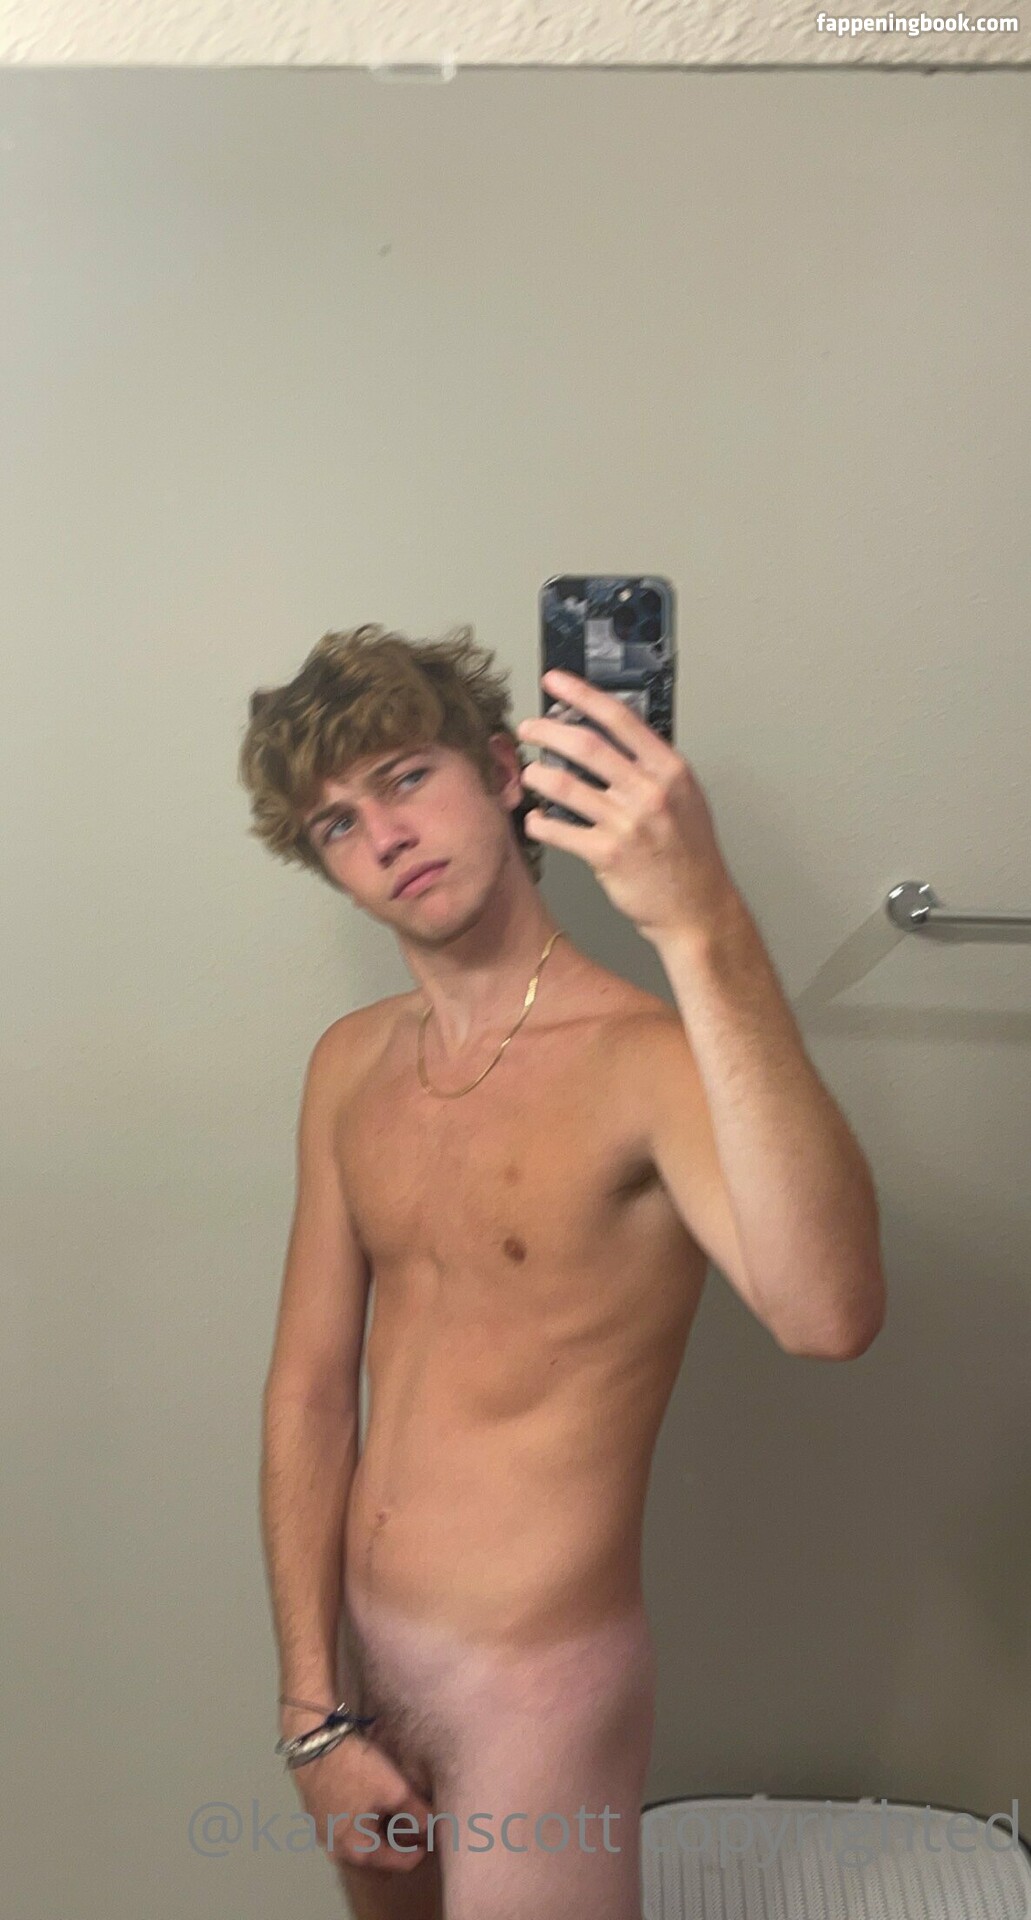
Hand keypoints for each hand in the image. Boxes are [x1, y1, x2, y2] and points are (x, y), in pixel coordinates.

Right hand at [287, 1729, 432, 1872]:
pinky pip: (349, 1827)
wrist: (314, 1745)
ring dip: (382, 1830)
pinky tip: (374, 1801)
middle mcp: (338, 1852)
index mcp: (358, 1853)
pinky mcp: (318, 1817)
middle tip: (418, 1822)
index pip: (400, 1863)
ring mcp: (325, 1835)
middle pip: (380, 1855)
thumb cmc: (355, 1771)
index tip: (434, 1834)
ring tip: (399, 1809)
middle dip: (401, 1841)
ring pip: (363, 1840)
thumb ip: (417, 1814)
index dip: (422, 1850)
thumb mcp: (395, 1791)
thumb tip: (432, 1828)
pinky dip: (365, 1820)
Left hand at [516, 668, 737, 944]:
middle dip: (546, 731)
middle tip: (528, 729)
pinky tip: (537, 820)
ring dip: (538, 776)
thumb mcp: (684, 797)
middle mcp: (650, 791)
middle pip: (585, 745)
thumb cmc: (688, 853)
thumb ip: (651, 767)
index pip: (619, 719)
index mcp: (670, 769)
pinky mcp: (607, 854)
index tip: (555, 682)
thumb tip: (609, 736)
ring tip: (530, 775)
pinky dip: (540, 822)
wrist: (697, 907)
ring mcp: (629, 823)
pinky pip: (558, 829)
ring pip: (564, 785)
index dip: (581, 695)